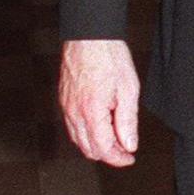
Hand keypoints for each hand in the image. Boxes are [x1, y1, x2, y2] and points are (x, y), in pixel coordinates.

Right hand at [59, 39, 140, 165]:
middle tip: (126, 149)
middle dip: (109, 154)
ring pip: (78, 140)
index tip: (129, 158)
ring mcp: (66, 106)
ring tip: (117, 137)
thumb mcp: (129, 90)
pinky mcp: (64, 100)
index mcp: (91, 111)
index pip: (103, 149)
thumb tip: (129, 144)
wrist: (89, 36)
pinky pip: (73, 126)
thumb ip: (128, 121)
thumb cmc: (109, 57)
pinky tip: (102, 125)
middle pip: (88, 149)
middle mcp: (74, 112)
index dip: (118, 158)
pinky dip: (87, 133)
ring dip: (97, 144)